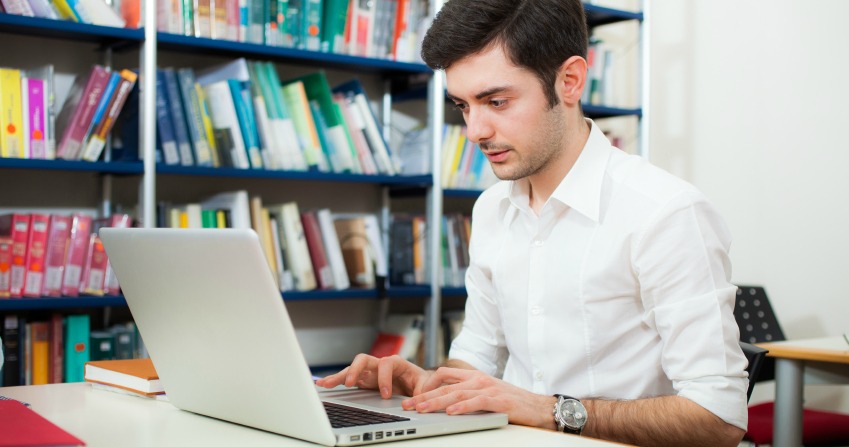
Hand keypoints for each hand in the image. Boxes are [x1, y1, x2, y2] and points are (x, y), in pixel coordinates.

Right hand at [315, 354, 432, 398]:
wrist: (419, 384)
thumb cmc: (422, 383)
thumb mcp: (427, 385)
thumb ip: (424, 389)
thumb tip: (420, 397)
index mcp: (397, 363)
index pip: (387, 363)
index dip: (384, 377)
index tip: (385, 394)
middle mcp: (380, 365)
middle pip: (364, 360)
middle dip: (355, 370)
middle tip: (351, 384)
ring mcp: (370, 372)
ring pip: (352, 369)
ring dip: (339, 376)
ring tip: (325, 384)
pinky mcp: (363, 381)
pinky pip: (347, 379)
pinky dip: (335, 381)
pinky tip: (322, 384)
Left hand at [401, 367, 556, 428]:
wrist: (538, 406)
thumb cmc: (512, 401)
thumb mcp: (486, 392)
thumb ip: (468, 393)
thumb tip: (445, 401)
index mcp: (474, 376)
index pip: (444, 375)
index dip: (427, 385)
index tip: (413, 396)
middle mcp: (479, 379)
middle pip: (445, 386)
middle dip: (424, 396)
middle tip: (408, 405)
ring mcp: (488, 389)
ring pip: (457, 394)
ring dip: (437, 402)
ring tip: (422, 409)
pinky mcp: (498, 401)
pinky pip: (477, 403)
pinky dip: (463, 408)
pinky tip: (451, 413)